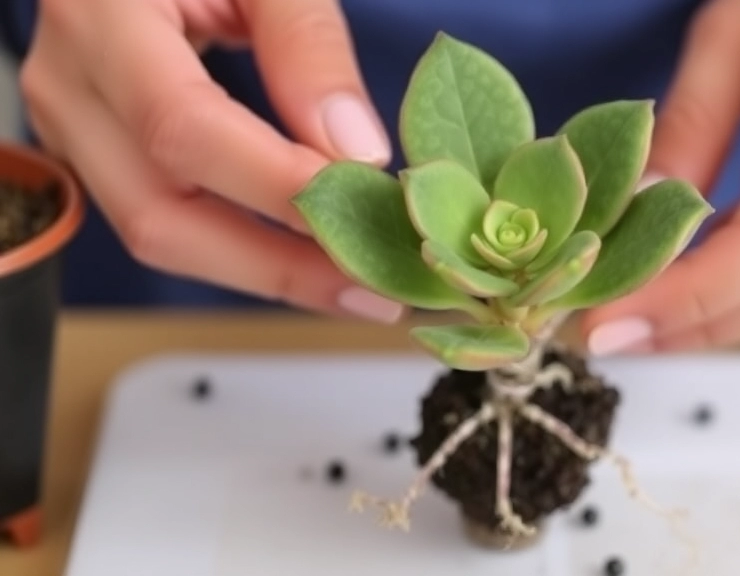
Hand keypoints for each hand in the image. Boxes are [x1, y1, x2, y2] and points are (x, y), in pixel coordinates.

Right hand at [19, 0, 404, 321]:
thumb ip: (308, 45)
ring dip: (266, 273)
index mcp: (100, 13)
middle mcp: (68, 84)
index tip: (367, 209)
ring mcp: (71, 128)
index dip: (275, 182)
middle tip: (378, 288)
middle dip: (277, 268)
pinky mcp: (96, 154)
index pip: (182, 125)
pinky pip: (169, 221)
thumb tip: (357, 153)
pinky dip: (244, 250)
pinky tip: (312, 259)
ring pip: (159, 235)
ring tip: (359, 286)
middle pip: (158, 215)